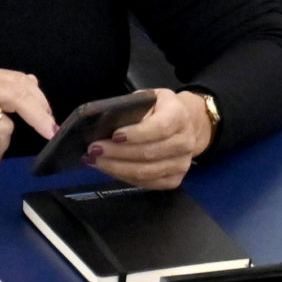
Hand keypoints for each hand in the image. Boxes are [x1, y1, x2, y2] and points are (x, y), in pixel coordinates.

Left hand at [83, 87, 212, 189]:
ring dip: (117, 168)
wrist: (186, 124)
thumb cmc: (160, 109)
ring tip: (96, 161)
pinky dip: (125, 177)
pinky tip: (110, 170)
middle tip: (94, 149)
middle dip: (117, 153)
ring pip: (146, 172)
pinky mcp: (175, 179)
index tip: (115, 135)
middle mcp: (185, 141)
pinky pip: (147, 183)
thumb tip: (107, 124)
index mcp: (179, 116)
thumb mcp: (149, 98)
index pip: (160, 128)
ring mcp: (182, 163)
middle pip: (149, 153)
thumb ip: (133, 108)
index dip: (136, 134)